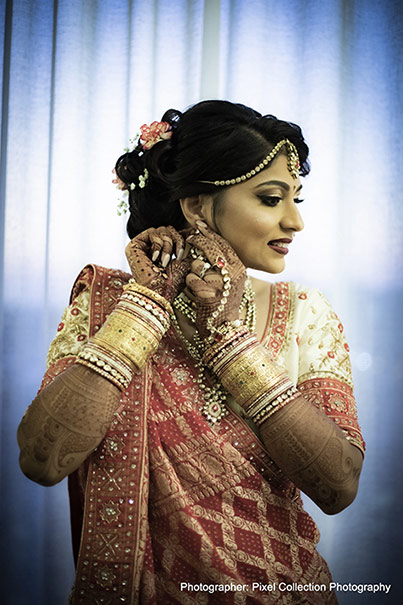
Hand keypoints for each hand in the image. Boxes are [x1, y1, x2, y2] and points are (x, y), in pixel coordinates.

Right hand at [125, 226, 189, 301]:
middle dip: (176, 241)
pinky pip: (151, 233)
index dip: (182, 236)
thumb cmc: (171, 283)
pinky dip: (158, 246)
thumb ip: (186, 248)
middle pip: (168, 229)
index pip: (173, 234)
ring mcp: (142, 246)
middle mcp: (151, 248)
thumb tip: (194, 234)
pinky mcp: (133, 245)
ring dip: (167, 246)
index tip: (188, 242)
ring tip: (165, 261)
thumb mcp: (184, 262)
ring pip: (161, 230)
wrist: (158, 292)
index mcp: (162, 251)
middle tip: (177, 256)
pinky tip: (155, 259)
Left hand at [185, 221, 246, 337]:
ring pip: (198, 264)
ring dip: (193, 271)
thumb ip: (224, 264)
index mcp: (239, 269)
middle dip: (197, 240)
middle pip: (211, 248)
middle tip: (188, 238)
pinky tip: (195, 293)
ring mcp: (221, 284)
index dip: (211, 233)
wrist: (224, 329)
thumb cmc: (223, 304)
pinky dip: (189, 284)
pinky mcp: (207, 294)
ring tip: (199, 283)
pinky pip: (191, 279)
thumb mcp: (231, 281)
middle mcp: (233, 274)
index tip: (200, 224)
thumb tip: (209, 243)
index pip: (224, 244)